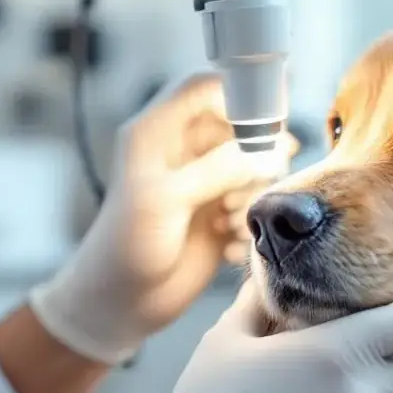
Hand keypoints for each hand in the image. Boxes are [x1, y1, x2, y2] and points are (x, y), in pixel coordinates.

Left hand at [29, 73, 296, 364]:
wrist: (120, 304)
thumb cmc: (127, 245)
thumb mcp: (168, 199)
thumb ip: (219, 168)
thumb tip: (271, 150)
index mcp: (157, 132)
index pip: (205, 88)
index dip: (241, 94)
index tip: (270, 120)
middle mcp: (182, 152)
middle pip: (240, 129)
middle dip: (254, 159)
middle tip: (247, 189)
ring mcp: (202, 183)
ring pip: (253, 168)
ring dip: (251, 197)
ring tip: (228, 225)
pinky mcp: (218, 214)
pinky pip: (253, 204)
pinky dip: (248, 224)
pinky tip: (229, 249)